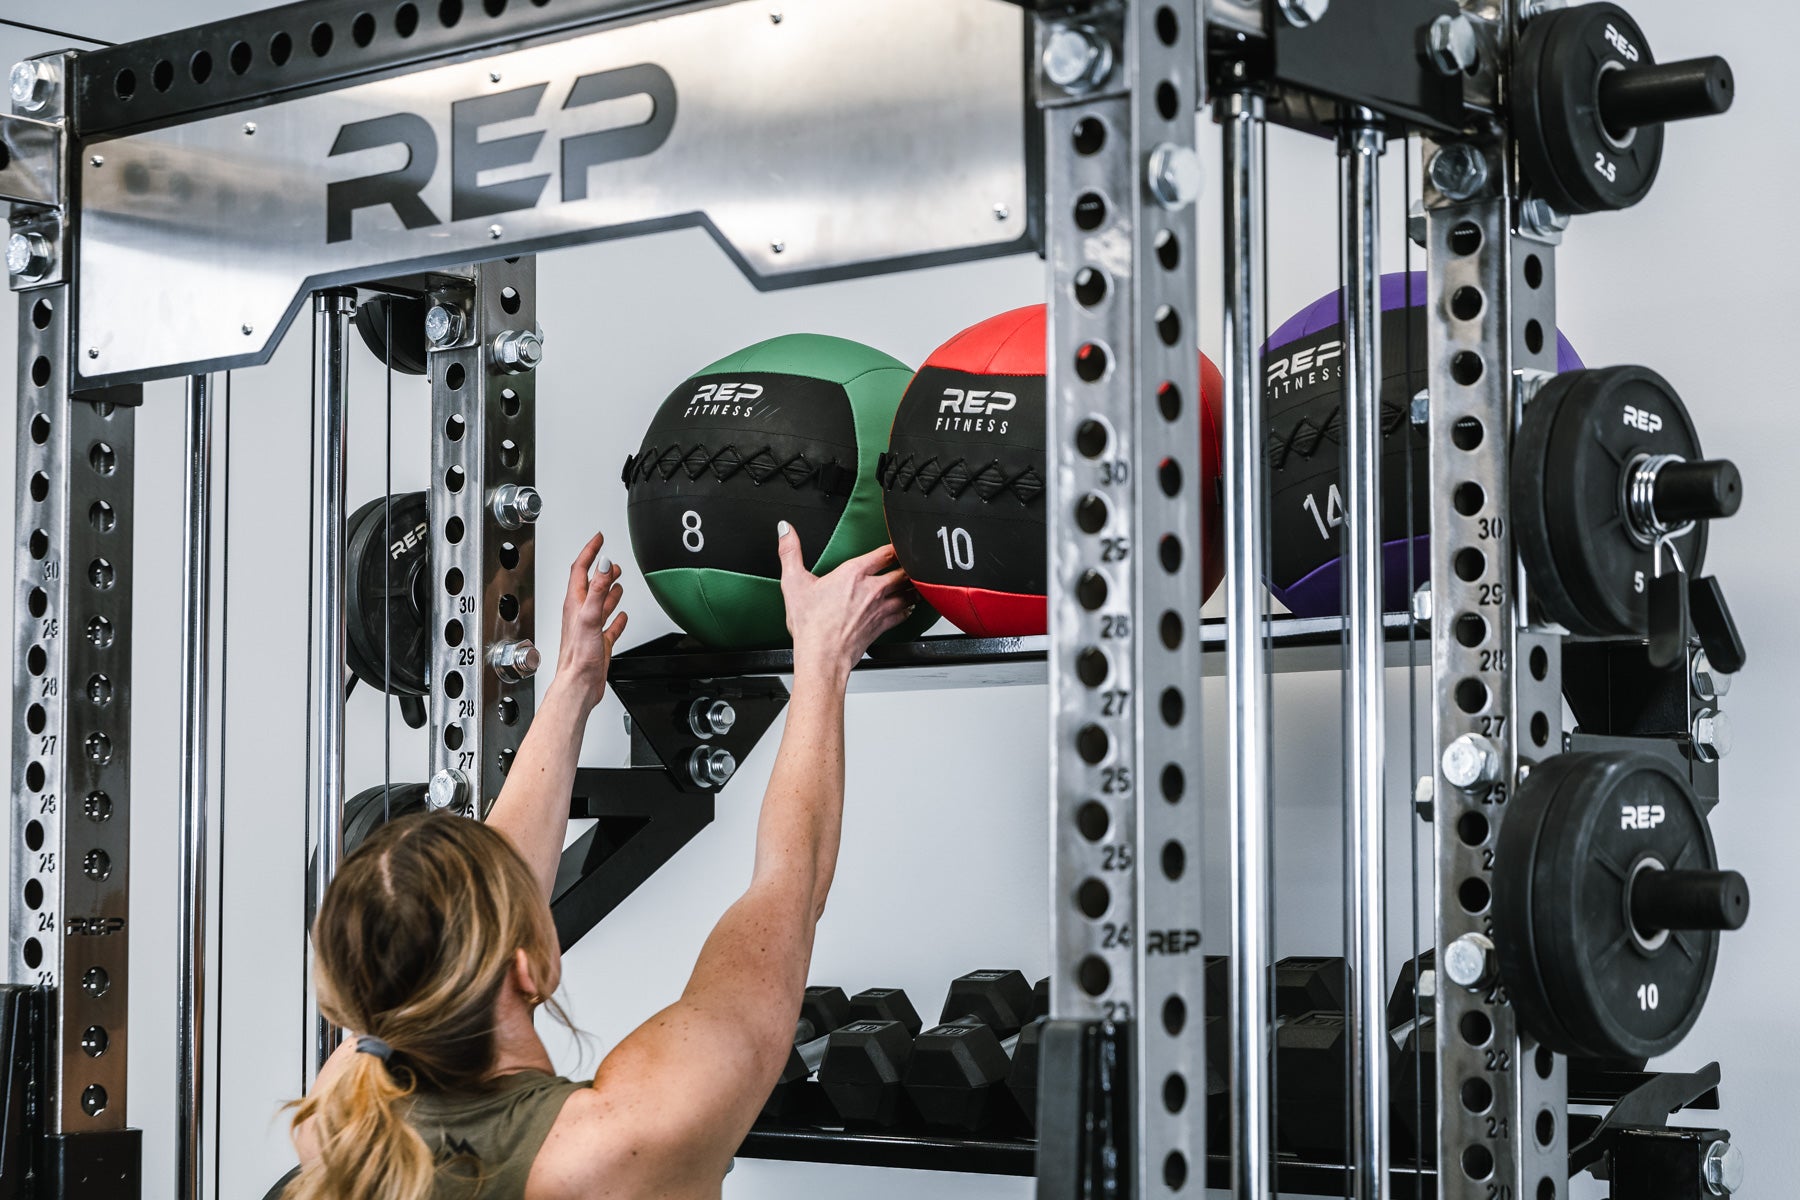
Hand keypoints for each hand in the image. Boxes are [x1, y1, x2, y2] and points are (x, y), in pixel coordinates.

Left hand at [556, 531, 628, 709]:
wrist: (578, 685)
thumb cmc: (578, 657)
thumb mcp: (589, 616)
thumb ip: (598, 589)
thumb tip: (604, 565)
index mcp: (575, 604)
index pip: (581, 569)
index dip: (590, 552)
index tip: (599, 539)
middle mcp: (581, 614)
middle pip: (592, 584)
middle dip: (602, 569)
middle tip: (611, 560)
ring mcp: (590, 628)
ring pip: (601, 603)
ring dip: (610, 590)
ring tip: (617, 580)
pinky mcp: (599, 643)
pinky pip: (610, 626)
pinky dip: (617, 618)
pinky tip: (622, 616)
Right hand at [776, 521, 914, 680]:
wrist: (823, 657)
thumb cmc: (811, 624)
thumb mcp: (793, 582)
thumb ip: (790, 552)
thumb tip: (785, 530)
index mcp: (854, 574)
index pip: (884, 553)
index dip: (894, 547)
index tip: (897, 545)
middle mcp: (872, 589)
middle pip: (902, 572)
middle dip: (908, 567)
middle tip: (911, 563)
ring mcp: (880, 609)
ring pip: (907, 593)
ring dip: (912, 587)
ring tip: (915, 583)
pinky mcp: (881, 626)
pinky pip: (903, 614)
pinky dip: (908, 609)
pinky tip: (908, 607)